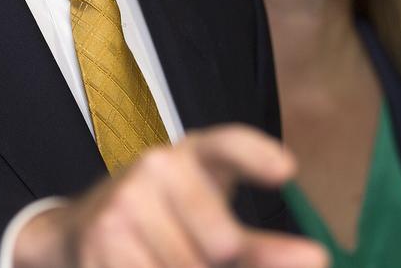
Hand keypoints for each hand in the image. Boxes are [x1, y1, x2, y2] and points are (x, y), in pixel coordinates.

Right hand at [13, 124, 328, 267]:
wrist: (84, 228)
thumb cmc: (170, 226)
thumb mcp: (213, 225)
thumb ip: (260, 248)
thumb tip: (317, 261)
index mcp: (195, 153)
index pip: (228, 144)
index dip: (257, 154)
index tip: (288, 169)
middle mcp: (160, 164)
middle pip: (223, 242)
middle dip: (216, 264)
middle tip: (194, 251)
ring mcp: (127, 198)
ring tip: (158, 256)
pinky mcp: (102, 235)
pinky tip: (141, 263)